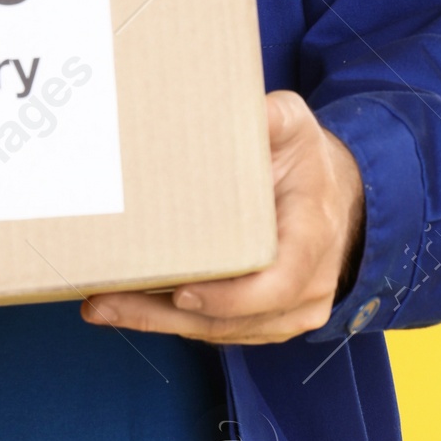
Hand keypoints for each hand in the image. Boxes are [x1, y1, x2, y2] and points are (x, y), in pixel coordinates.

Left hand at [81, 90, 365, 347]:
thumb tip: (240, 108)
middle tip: (105, 303)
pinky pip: (219, 332)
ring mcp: (289, 311)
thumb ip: (273, 118)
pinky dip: (173, 323)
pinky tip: (129, 309)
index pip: (277, 283)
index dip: (231, 297)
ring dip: (156, 323)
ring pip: (218, 331)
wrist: (340, 199)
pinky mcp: (269, 321)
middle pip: (231, 319)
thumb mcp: (296, 127)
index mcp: (312, 238)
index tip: (182, 292)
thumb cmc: (308, 163)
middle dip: (162, 315)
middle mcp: (306, 286)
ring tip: (101, 306)